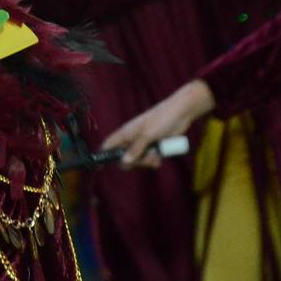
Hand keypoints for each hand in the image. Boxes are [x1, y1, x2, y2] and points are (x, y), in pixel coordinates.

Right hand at [101, 80, 215, 168]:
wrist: (181, 113)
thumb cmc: (160, 119)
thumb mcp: (147, 135)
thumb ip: (135, 149)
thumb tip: (123, 162)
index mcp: (125, 133)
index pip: (109, 145)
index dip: (103, 155)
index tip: (100, 167)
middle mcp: (132, 139)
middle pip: (125, 158)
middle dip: (134, 163)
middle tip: (144, 159)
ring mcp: (143, 144)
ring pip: (139, 161)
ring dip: (147, 162)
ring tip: (156, 154)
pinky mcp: (154, 147)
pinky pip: (150, 159)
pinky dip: (155, 160)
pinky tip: (161, 155)